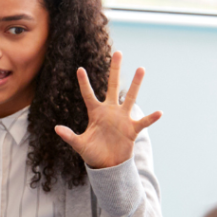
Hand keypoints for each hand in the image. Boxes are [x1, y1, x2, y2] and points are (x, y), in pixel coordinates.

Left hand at [55, 51, 160, 168]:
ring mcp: (122, 118)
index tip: (79, 69)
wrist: (108, 164)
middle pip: (113, 86)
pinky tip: (159, 112)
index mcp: (96, 113)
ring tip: (141, 68)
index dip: (84, 83)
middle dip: (115, 70)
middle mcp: (110, 111)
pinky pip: (143, 122)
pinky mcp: (132, 129)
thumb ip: (69, 136)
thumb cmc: (93, 152)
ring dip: (136, 84)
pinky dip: (151, 118)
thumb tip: (56, 128)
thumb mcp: (79, 144)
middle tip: (117, 53)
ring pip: (130, 97)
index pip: (88, 95)